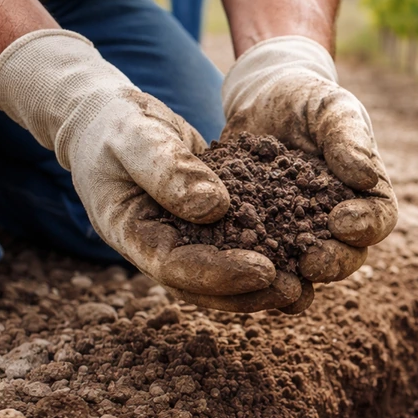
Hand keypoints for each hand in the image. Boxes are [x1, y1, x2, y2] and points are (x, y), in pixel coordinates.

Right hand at [0, 29, 302, 311]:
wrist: (113, 122)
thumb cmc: (115, 125)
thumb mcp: (133, 135)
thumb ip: (166, 167)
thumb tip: (213, 207)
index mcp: (132, 233)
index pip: (175, 267)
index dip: (220, 274)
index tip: (264, 270)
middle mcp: (159, 249)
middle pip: (203, 288)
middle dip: (248, 295)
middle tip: (294, 292)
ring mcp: (183, 244)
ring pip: (222, 281)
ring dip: (262, 290)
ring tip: (304, 289)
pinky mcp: (207, 231)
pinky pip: (237, 251)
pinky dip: (269, 258)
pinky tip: (304, 257)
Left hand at [221, 36, 396, 282]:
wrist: (262, 101)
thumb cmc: (308, 99)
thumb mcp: (332, 107)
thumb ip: (349, 138)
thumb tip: (366, 177)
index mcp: (367, 195)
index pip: (380, 219)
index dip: (366, 227)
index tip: (343, 222)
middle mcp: (340, 223)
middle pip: (348, 255)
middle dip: (332, 262)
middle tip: (311, 262)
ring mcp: (302, 234)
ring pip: (307, 266)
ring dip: (295, 276)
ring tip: (276, 275)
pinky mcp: (266, 237)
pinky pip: (265, 260)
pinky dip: (255, 268)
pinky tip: (237, 268)